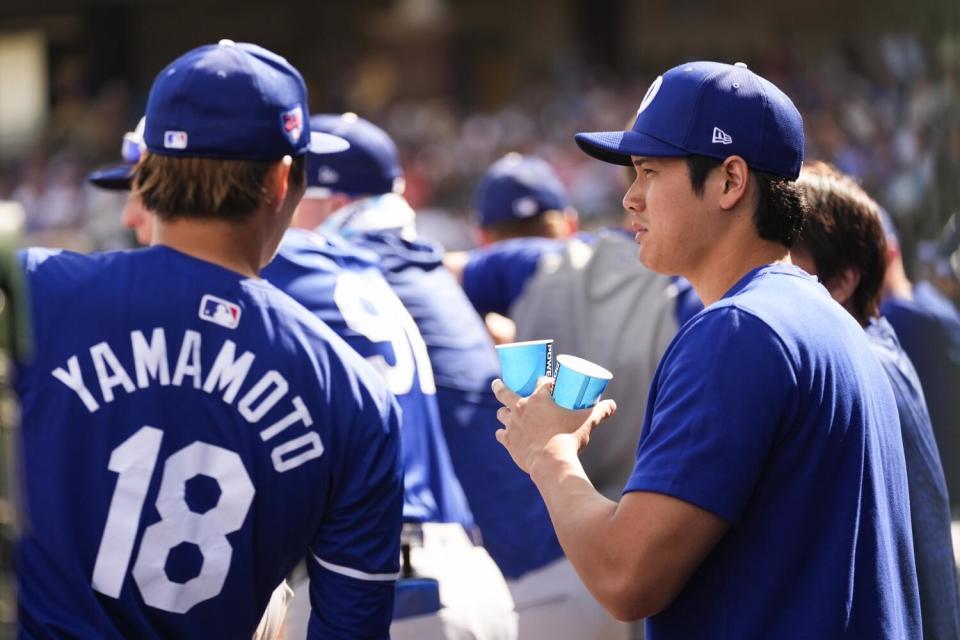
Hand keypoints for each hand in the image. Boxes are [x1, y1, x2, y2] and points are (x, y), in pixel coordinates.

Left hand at [492, 377, 615, 473]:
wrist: (552, 462)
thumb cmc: (570, 438)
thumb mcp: (587, 422)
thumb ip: (600, 411)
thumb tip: (613, 405)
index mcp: (539, 398)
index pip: (540, 381)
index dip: (544, 380)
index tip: (546, 382)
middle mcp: (521, 407)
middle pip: (504, 391)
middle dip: (500, 386)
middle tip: (498, 383)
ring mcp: (512, 424)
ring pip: (501, 413)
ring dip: (503, 412)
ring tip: (503, 411)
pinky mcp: (508, 440)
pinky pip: (500, 434)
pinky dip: (502, 433)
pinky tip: (503, 434)